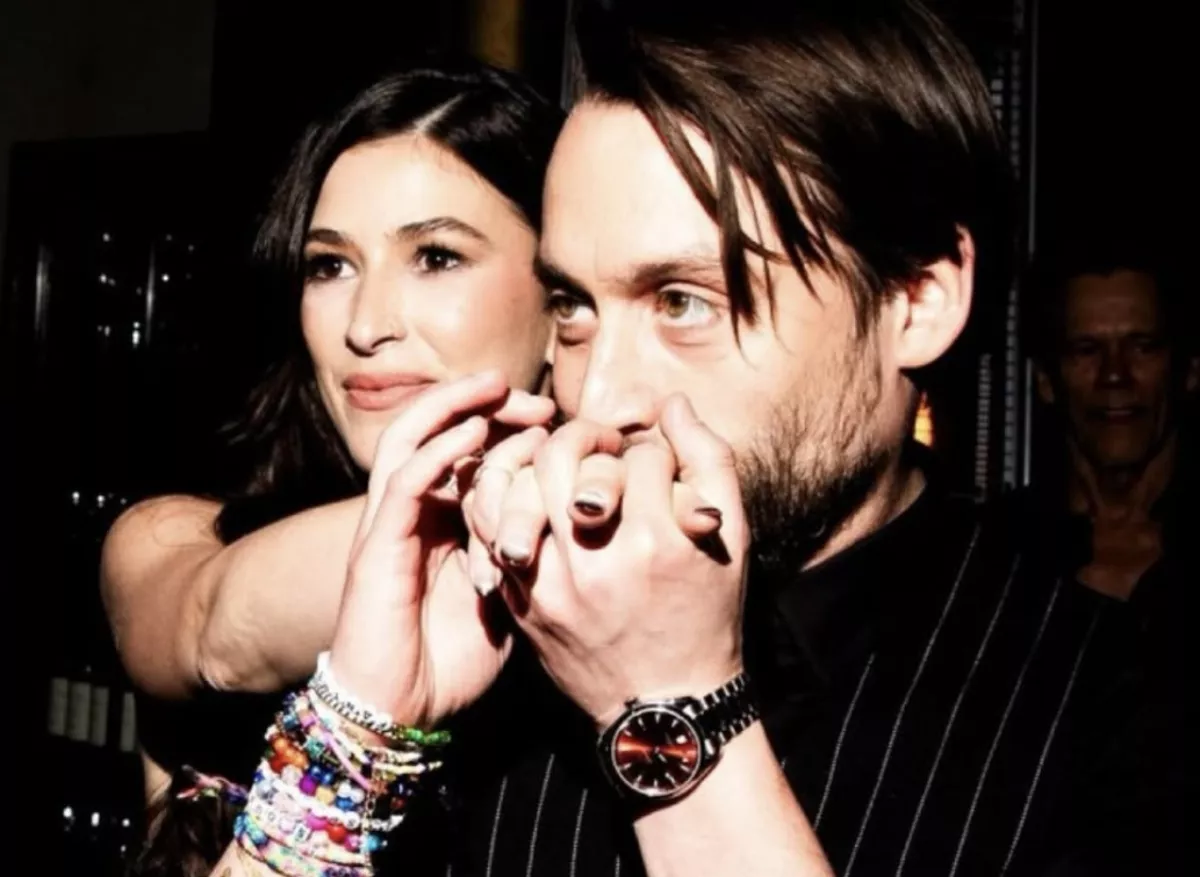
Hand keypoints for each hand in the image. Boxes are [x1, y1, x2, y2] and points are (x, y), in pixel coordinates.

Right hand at [327, 371, 552, 727]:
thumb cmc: (452, 661)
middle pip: (437, 431)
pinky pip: (404, 484)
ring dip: (453, 407)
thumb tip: (573, 520)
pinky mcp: (376, 546)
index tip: (559, 424)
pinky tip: (473, 436)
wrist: (402, 713)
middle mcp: (412, 513)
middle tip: (535, 399)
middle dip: (484, 406)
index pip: (465, 452)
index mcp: (441, 522)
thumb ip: (525, 554)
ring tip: (496, 388)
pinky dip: (437, 453)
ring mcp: (390, 525)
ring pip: (410, 440)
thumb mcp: (509, 598)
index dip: (508, 428)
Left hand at [465, 394, 748, 726]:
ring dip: (542, 463)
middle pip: (566, 456)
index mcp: (656, 541)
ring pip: (522, 485)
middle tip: (602, 448)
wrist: (664, 703)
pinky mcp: (522, 603)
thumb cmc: (705, 616)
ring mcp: (551, 584)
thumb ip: (708, 462)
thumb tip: (672, 403)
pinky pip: (491, 531)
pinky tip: (526, 492)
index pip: (640, 456)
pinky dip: (503, 499)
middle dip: (586, 437)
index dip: (654, 453)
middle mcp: (597, 561)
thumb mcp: (731, 539)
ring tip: (564, 468)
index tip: (659, 472)